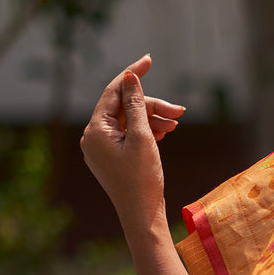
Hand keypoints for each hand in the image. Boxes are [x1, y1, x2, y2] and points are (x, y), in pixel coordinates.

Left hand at [80, 55, 185, 229]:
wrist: (142, 215)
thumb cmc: (143, 179)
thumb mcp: (143, 137)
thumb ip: (135, 105)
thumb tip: (130, 78)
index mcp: (95, 130)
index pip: (113, 91)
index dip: (132, 75)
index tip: (149, 59)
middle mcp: (94, 137)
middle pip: (124, 108)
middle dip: (152, 106)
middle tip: (179, 111)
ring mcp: (102, 148)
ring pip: (129, 121)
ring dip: (153, 119)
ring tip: (175, 125)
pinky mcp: (112, 158)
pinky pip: (129, 135)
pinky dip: (147, 131)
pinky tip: (165, 133)